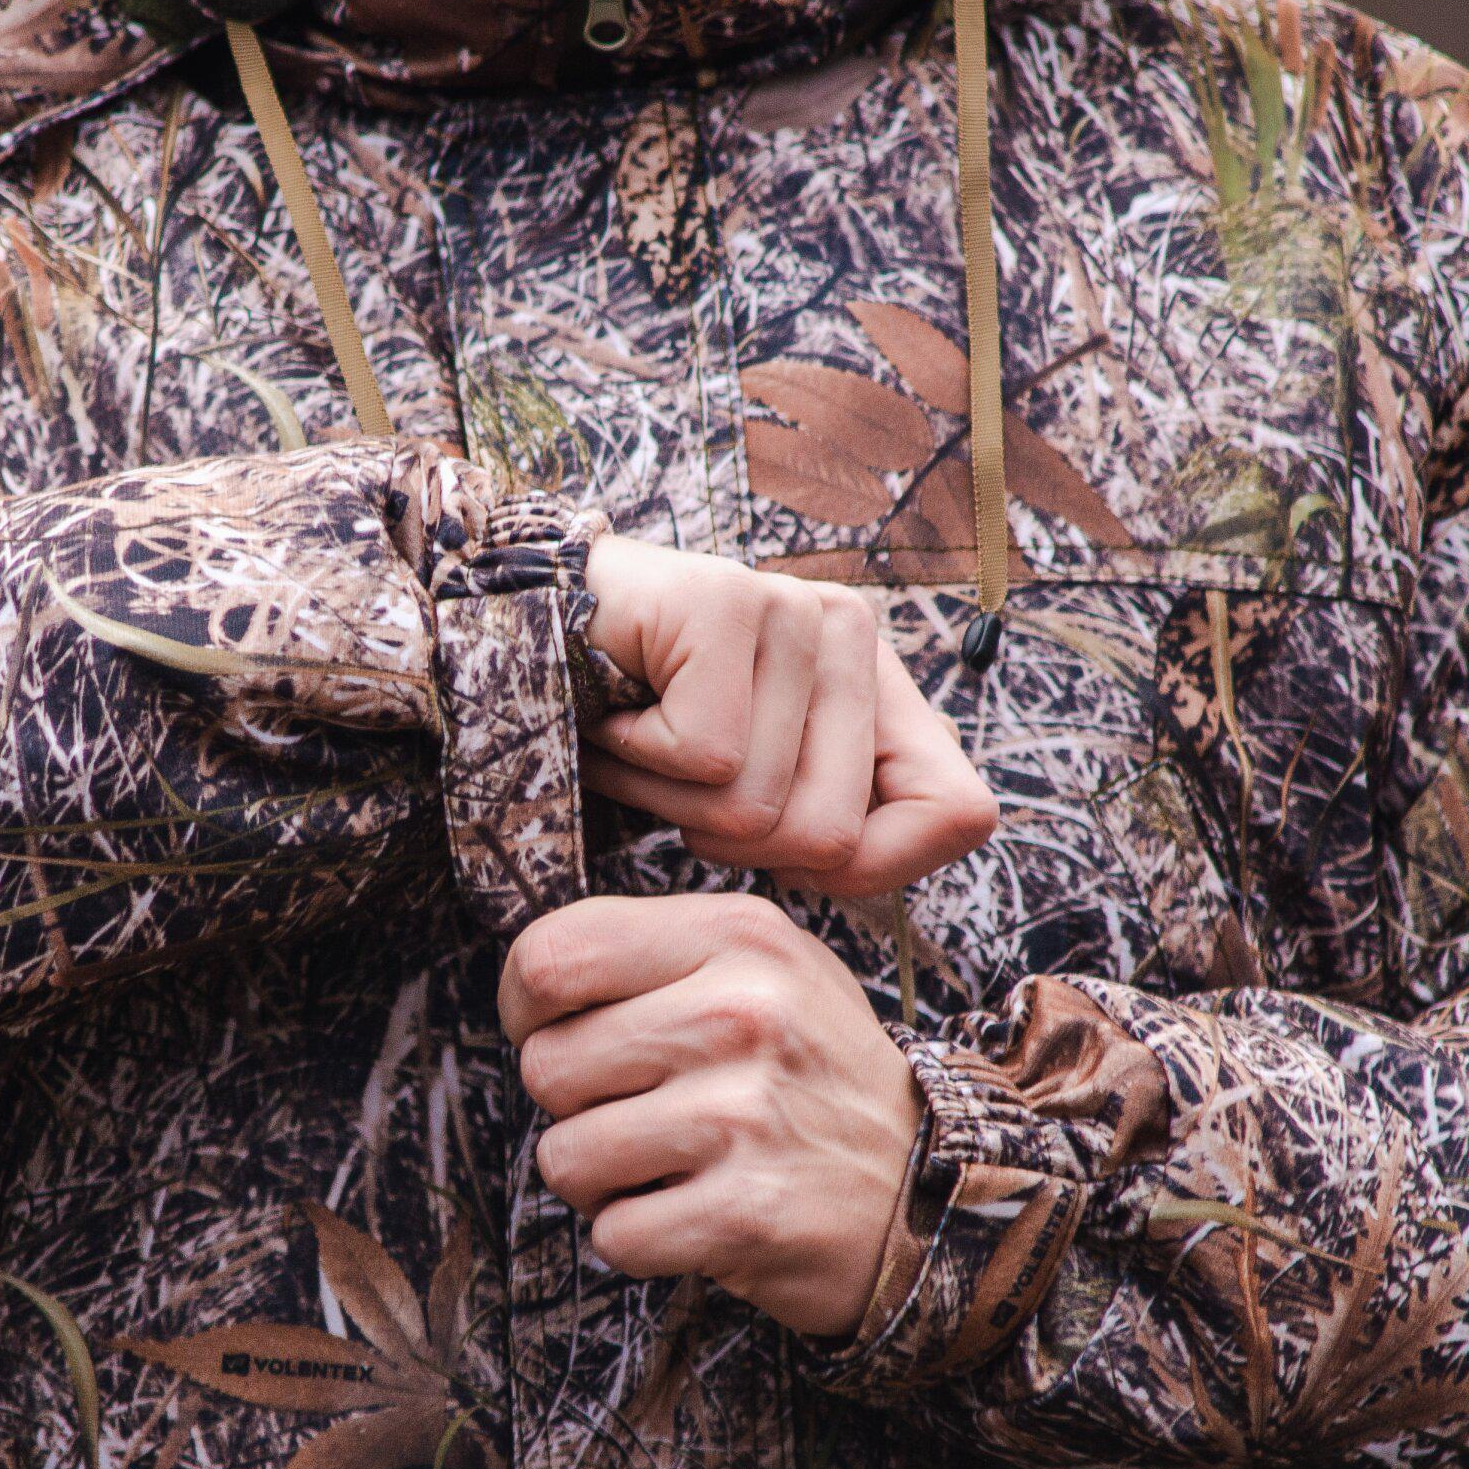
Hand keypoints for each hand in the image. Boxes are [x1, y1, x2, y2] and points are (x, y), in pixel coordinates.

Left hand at [501, 893, 917, 1339]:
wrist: (935, 1190)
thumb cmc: (813, 1077)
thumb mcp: (762, 970)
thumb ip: (653, 952)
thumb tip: (530, 974)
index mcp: (737, 935)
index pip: (549, 956)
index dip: (529, 1010)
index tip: (567, 1034)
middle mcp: (743, 1012)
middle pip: (545, 1066)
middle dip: (575, 1106)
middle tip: (648, 1113)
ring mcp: (745, 1113)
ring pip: (566, 1157)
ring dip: (603, 1182)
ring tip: (676, 1166)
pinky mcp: (745, 1210)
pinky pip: (614, 1234)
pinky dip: (642, 1240)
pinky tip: (698, 1214)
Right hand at [582, 535, 996, 899]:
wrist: (509, 639)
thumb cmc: (632, 729)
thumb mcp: (746, 798)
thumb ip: (830, 829)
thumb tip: (856, 860)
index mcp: (878, 684)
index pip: (959, 811)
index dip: (872, 870)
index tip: (782, 850)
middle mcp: (851, 632)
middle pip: (832, 835)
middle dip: (730, 840)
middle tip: (677, 776)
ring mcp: (793, 608)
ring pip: (757, 804)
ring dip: (667, 800)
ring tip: (640, 740)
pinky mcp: (726, 598)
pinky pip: (704, 755)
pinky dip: (635, 761)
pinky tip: (615, 713)